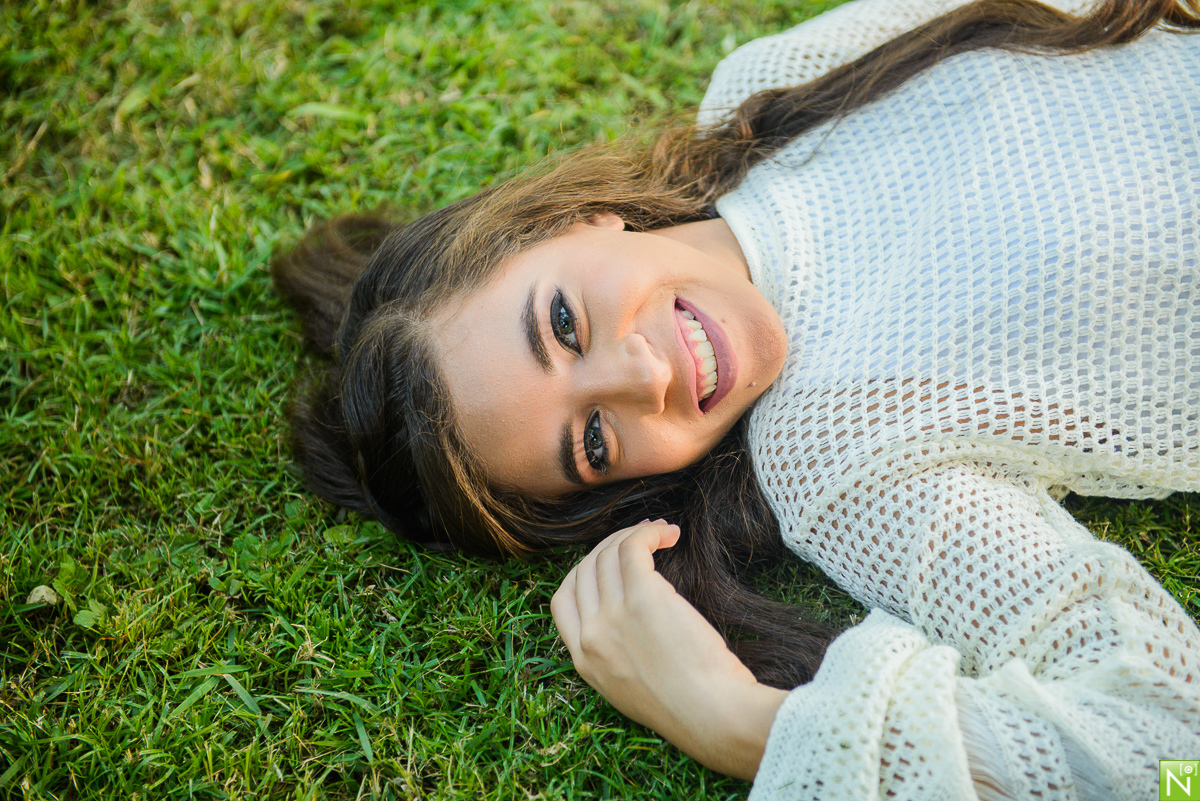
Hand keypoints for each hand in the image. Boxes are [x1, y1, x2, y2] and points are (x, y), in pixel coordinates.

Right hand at [550, 520, 787, 779]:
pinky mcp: (643, 597)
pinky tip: (670, 533)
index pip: (563, 600)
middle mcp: (591, 635)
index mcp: (584, 660)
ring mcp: (613, 615)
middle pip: (585, 569)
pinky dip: (650, 531)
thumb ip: (618, 657)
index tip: (610, 562)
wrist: (712, 715)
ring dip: (634, 533)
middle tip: (640, 539)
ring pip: (609, 553)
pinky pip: (634, 547)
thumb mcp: (632, 690)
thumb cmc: (690, 707)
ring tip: (662, 531)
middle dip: (609, 546)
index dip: (584, 572)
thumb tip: (630, 623)